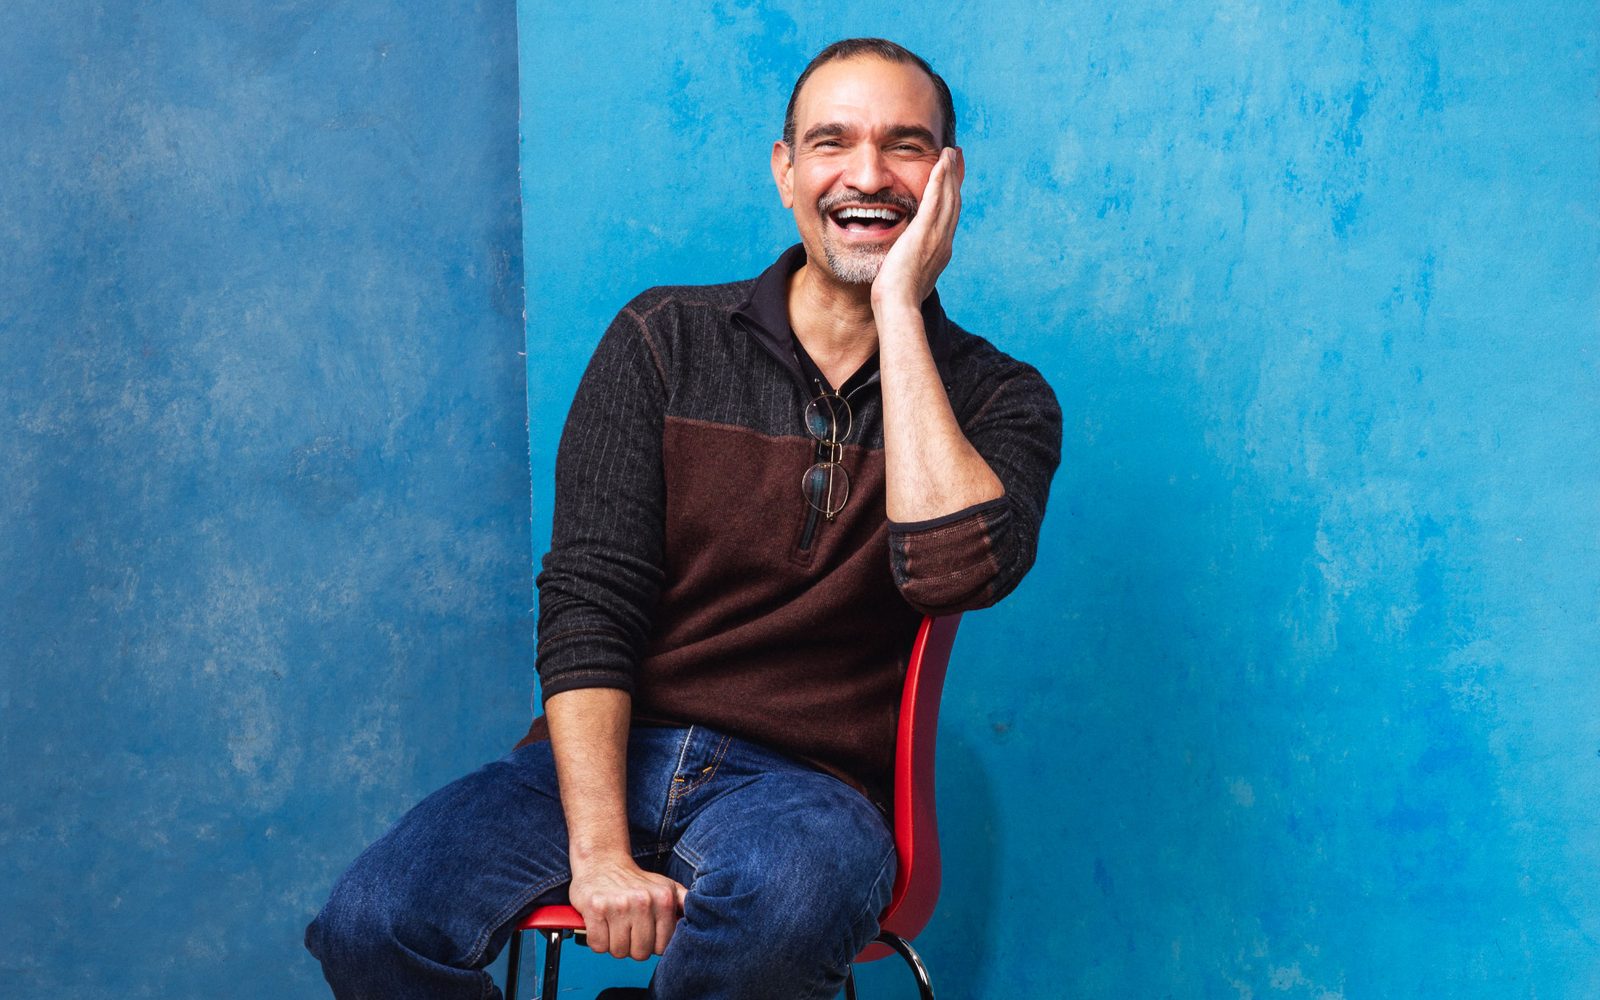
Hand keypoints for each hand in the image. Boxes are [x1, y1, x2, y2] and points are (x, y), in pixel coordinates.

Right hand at [567, 856, 688, 959]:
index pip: (662, 947)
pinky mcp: (595, 909)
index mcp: (663, 898)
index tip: (645, 932)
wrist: (602, 862)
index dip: (652, 945)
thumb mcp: (665, 886)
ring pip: (618, 951)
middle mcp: (642, 901)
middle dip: (632, 946)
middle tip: (627, 929)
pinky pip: (598, 945)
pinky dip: (597, 940)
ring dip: (614, 944)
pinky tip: (601, 924)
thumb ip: (685, 903)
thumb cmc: (635, 880)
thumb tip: (706, 917)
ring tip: (615, 925)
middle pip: (640, 953)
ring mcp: (618, 905)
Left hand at [872, 146, 963, 311]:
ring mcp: (937, 236)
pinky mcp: (925, 232)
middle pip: (953, 202)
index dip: (952, 195)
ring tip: (950, 152)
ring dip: (949, 172)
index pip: (948, 217)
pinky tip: (940, 163)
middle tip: (956, 157)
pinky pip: (935, 200)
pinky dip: (939, 180)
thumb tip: (905, 265)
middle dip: (955, 178)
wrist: (899, 306)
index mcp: (940, 251)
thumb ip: (910, 265)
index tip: (952, 179)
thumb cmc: (897, 299)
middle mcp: (944, 241)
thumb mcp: (909, 278)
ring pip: (948, 197)